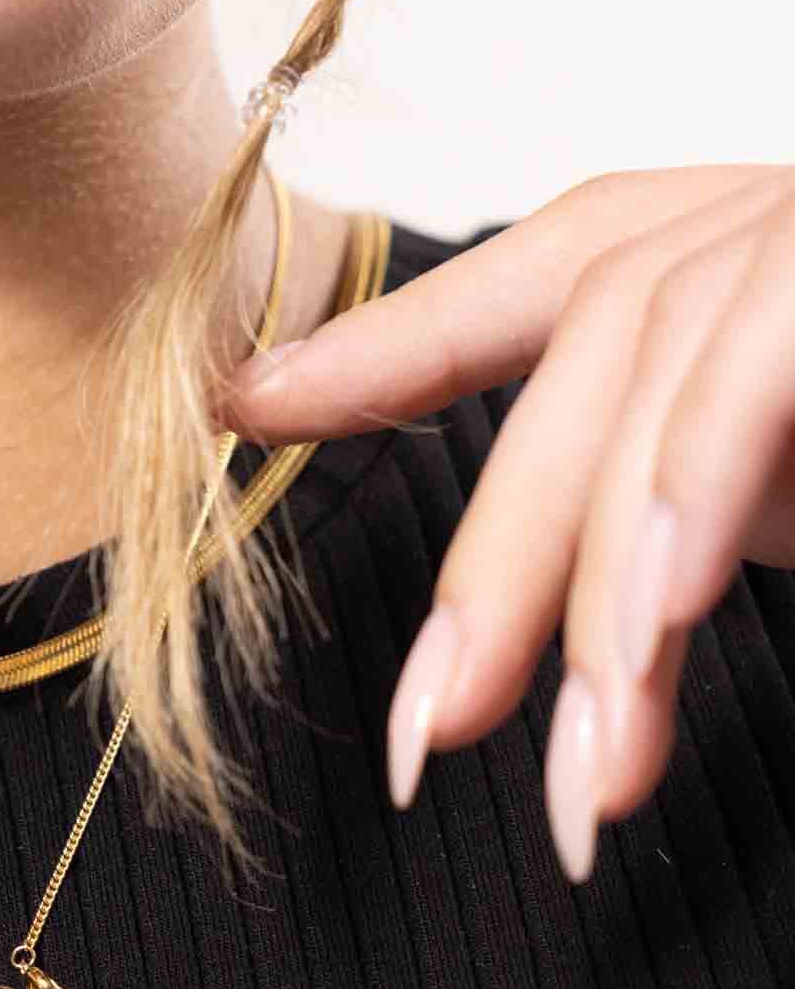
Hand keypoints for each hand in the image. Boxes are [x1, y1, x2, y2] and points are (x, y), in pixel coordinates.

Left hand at [216, 167, 794, 884]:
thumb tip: (586, 649)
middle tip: (424, 742)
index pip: (547, 282)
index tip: (247, 408)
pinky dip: (699, 473)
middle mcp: (772, 212)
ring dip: (607, 580)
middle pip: (585, 350)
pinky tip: (657, 608)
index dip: (390, 340)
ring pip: (660, 359)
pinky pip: (762, 358)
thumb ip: (687, 525)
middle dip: (497, 553)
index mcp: (737, 247)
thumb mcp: (782, 491)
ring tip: (578, 775)